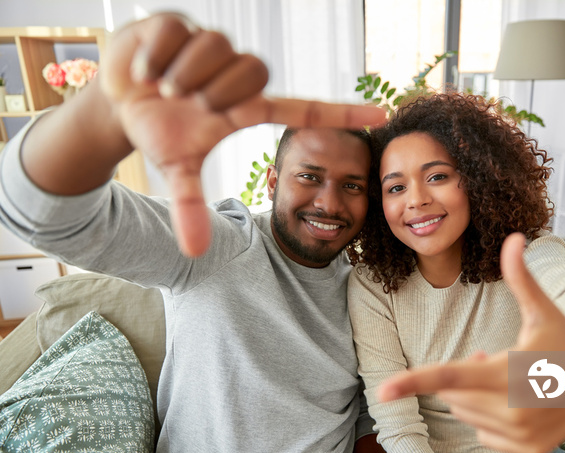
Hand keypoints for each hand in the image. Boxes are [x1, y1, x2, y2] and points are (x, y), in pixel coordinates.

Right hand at [100, 13, 385, 256]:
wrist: (119, 99)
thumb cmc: (160, 129)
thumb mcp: (176, 167)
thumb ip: (190, 206)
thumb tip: (195, 252)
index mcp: (245, 107)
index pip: (303, 107)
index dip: (341, 112)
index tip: (381, 114)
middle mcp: (236, 75)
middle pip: (254, 71)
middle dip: (216, 91)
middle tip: (185, 103)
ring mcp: (212, 46)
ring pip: (216, 47)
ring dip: (181, 75)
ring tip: (162, 87)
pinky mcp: (182, 22)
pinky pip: (176, 33)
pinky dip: (154, 57)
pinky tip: (145, 70)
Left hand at [376, 233, 564, 452]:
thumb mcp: (542, 308)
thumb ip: (521, 276)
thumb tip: (514, 237)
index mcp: (509, 373)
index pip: (450, 376)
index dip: (413, 381)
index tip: (383, 390)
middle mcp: (513, 410)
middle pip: (454, 394)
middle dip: (465, 375)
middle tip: (492, 358)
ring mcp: (521, 435)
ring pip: (466, 413)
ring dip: (475, 395)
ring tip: (505, 377)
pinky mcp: (529, 450)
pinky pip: (483, 432)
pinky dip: (490, 416)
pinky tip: (515, 401)